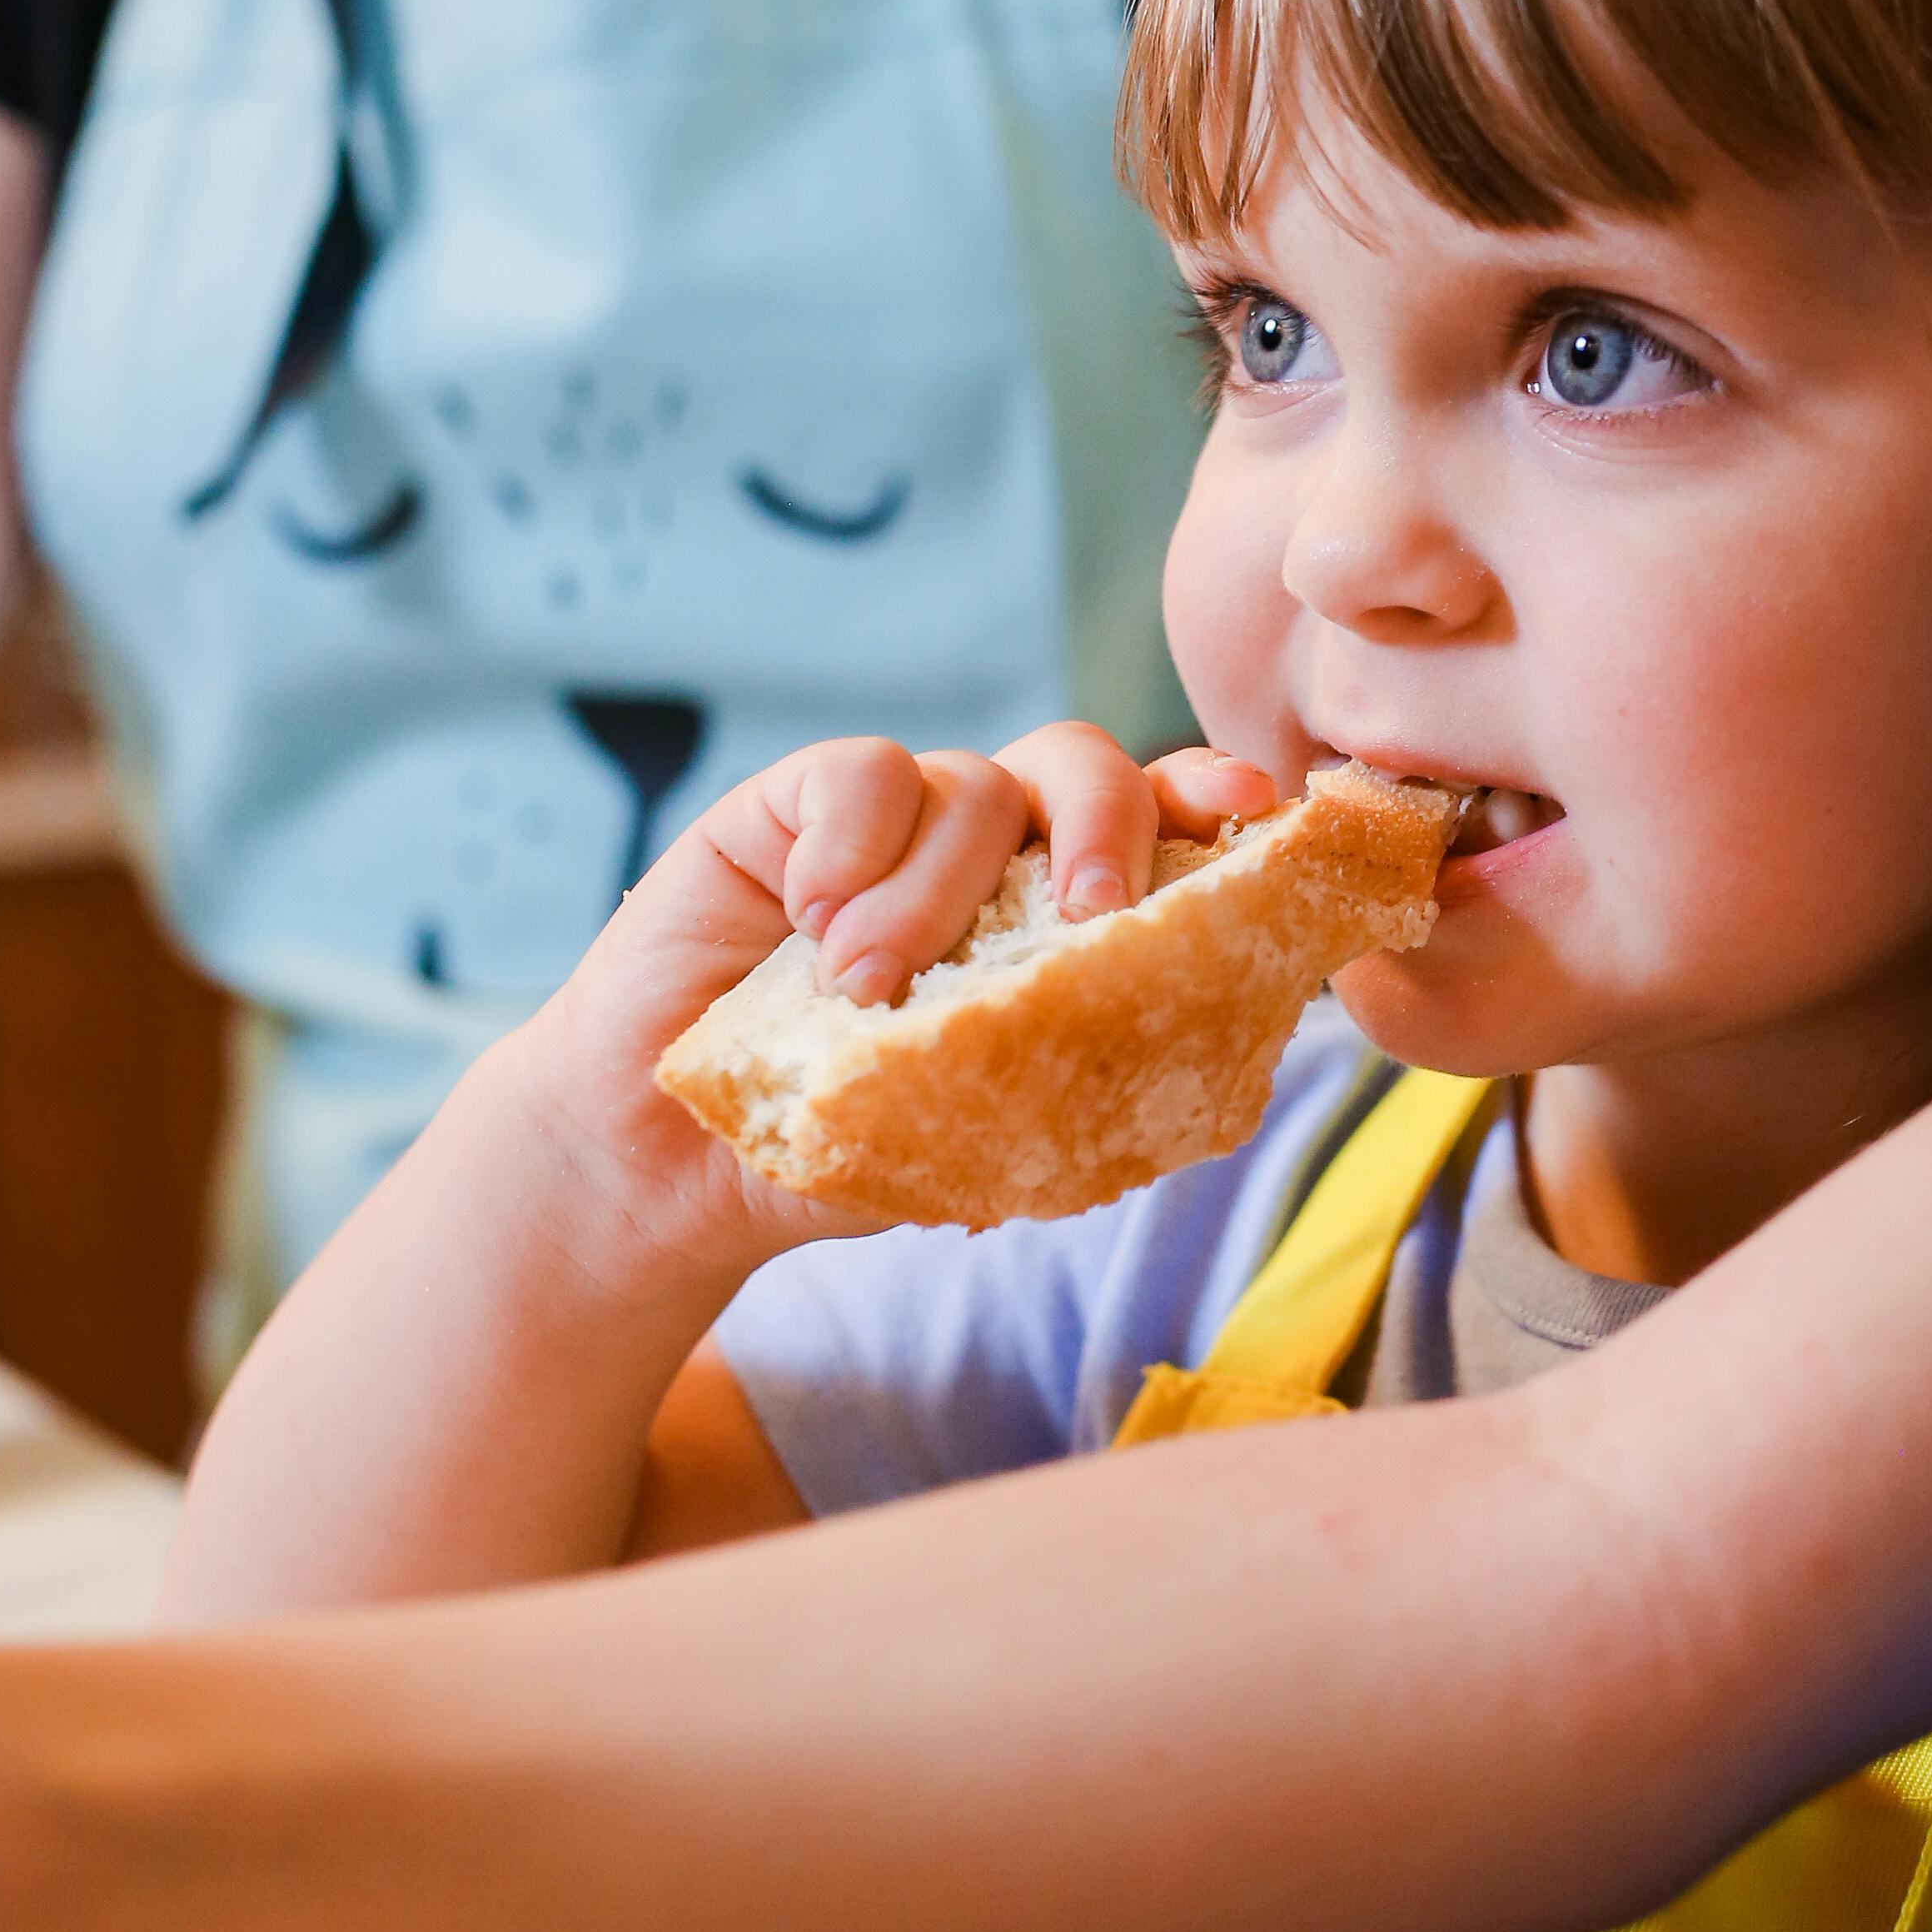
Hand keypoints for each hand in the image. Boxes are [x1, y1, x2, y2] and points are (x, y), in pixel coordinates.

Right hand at [504, 721, 1279, 1248]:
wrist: (677, 1166)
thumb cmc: (851, 1147)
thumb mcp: (980, 1131)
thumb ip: (1072, 1080)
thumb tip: (1198, 1068)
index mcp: (1057, 912)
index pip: (1159, 824)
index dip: (1211, 798)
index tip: (1254, 805)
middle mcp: (990, 848)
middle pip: (1083, 766)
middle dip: (1107, 825)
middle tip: (1088, 913)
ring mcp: (893, 819)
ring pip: (968, 784)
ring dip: (933, 889)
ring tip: (867, 988)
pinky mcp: (790, 808)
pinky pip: (856, 772)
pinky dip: (849, 839)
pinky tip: (811, 916)